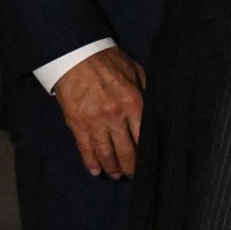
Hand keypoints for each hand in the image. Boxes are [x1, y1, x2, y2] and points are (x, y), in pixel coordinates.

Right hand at [53, 46, 145, 178]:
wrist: (76, 55)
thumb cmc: (109, 60)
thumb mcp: (135, 71)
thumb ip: (145, 91)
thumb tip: (154, 108)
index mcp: (133, 103)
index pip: (144, 137)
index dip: (146, 153)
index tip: (149, 162)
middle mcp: (116, 117)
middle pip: (126, 151)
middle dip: (131, 167)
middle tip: (133, 174)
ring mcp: (95, 123)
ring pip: (106, 154)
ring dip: (112, 168)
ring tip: (116, 174)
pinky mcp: (77, 125)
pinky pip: (86, 149)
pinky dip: (91, 163)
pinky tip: (96, 170)